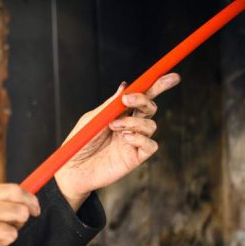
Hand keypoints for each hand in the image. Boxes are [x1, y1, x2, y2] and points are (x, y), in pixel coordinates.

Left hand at [54, 73, 180, 210]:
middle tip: (127, 101)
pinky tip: (125, 138)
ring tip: (114, 126)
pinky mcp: (136, 157)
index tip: (171, 77)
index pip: (142, 96)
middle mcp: (131, 125)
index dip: (158, 85)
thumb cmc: (80, 142)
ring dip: (134, 122)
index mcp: (120, 113)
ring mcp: (134, 141)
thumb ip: (110, 105)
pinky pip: (150, 145)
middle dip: (144, 100)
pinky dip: (140, 138)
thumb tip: (125, 87)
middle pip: (150, 107)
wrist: (73, 169)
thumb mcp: (92, 119)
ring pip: (151, 125)